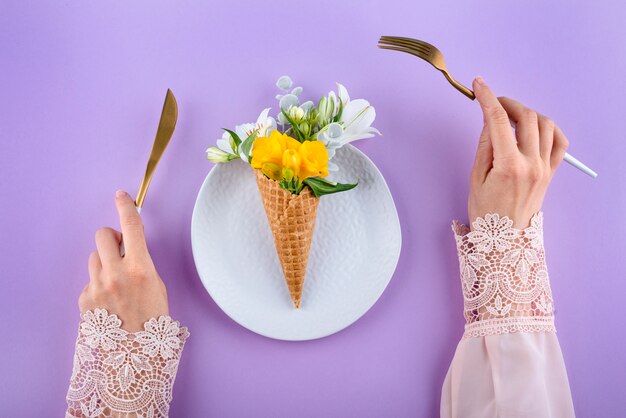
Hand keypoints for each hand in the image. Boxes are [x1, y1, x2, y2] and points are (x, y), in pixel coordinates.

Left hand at [78, 190, 168, 331]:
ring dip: (104, 263)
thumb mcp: (157, 286)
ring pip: (94, 258)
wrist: (134, 355)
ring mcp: (97, 287)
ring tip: (116, 283)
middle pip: (102, 235)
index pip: (132, 227)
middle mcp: (116, 274)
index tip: (121, 196)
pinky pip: (89, 280)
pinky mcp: (85, 299)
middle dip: (110, 238)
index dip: (126, 206)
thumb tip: (128, 251)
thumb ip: (141, 264)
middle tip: (119, 249)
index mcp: (140, 269)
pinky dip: (98, 285)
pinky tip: (109, 302)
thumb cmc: (152, 322)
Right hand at [468, 77, 569, 228]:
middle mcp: (531, 164)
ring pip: (545, 124)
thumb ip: (485, 145)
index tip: (479, 85)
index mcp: (508, 166)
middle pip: (525, 117)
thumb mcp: (475, 177)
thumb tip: (489, 119)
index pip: (497, 121)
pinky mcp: (552, 172)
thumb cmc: (485, 212)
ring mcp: (545, 168)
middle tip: (493, 103)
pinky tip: (534, 128)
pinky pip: (559, 141)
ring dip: (527, 113)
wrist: (505, 240)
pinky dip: (549, 128)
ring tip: (510, 117)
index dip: (487, 98)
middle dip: (507, 103)